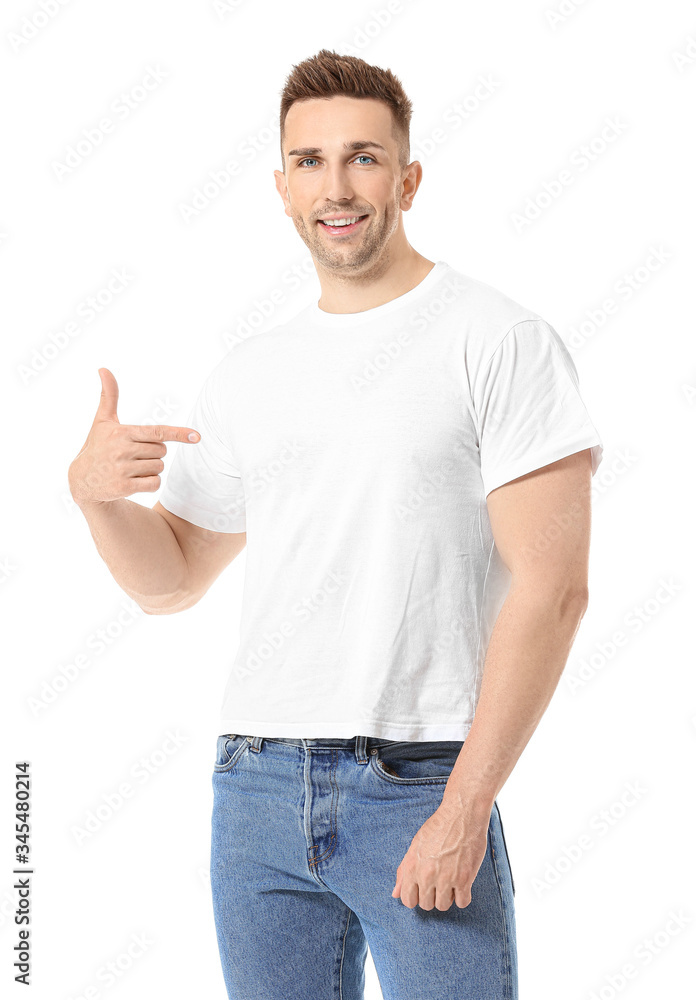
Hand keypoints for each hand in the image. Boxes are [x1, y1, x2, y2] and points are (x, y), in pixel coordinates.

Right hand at [68, 367, 200, 504]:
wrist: (81, 479)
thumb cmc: (98, 446)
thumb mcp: (102, 421)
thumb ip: (109, 396)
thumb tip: (103, 368)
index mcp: (121, 433)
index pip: (157, 432)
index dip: (179, 434)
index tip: (197, 437)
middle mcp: (122, 450)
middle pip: (162, 451)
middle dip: (153, 453)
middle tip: (132, 455)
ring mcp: (122, 470)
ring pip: (159, 467)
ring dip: (151, 469)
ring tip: (131, 468)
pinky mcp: (123, 487)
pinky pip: (154, 483)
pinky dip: (150, 483)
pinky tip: (134, 481)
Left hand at [391, 798, 491, 910]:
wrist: (462, 814)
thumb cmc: (438, 827)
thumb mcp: (415, 845)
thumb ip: (404, 871)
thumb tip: (395, 894)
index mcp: (412, 867)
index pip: (407, 900)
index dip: (415, 897)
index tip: (423, 889)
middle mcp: (426, 875)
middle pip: (426, 905)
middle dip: (432, 895)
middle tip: (439, 880)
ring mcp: (446, 878)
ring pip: (443, 906)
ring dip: (447, 896)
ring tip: (451, 879)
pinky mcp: (465, 879)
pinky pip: (462, 903)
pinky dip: (463, 896)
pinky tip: (462, 882)